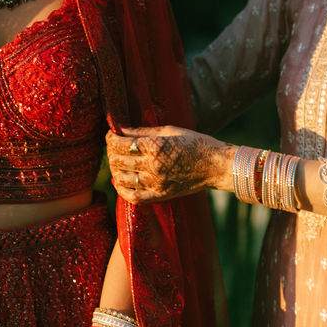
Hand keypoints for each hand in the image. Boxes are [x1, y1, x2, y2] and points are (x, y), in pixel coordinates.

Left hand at [106, 126, 233, 203]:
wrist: (216, 166)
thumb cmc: (195, 143)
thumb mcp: (169, 130)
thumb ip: (142, 131)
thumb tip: (120, 128)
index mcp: (155, 146)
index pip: (119, 143)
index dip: (110, 138)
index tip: (111, 135)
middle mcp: (153, 166)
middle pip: (117, 161)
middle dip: (111, 152)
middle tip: (114, 148)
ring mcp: (156, 183)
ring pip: (121, 178)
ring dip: (115, 169)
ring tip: (118, 162)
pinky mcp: (160, 195)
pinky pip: (133, 197)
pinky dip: (121, 190)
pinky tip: (120, 182)